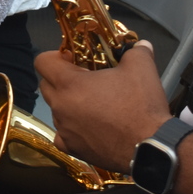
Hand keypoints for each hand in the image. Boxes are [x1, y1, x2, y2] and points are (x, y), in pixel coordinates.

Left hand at [35, 40, 167, 173]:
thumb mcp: (141, 67)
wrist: (150, 147)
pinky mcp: (73, 149)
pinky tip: (86, 126)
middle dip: (59, 78)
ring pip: (55, 110)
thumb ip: (136, 51)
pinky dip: (70, 129)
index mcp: (69, 84)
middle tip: (84, 78)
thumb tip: (140, 45)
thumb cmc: (140, 105)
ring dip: (66, 103)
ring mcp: (64, 130)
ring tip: (90, 103)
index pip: (42, 61)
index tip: (73, 58)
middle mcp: (60, 107)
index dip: (55, 55)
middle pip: (45, 85)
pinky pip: (62, 135)